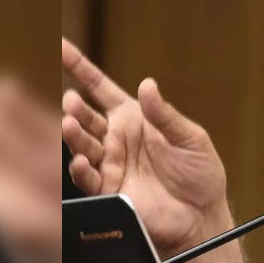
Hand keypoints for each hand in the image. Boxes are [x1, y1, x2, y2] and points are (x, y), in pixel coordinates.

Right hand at [61, 37, 232, 256]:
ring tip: (71, 123)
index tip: (61, 47)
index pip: (100, 87)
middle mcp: (116, 138)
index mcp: (134, 118)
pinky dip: (80, 168)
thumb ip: (166, 115)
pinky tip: (80, 161)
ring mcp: (109, 163)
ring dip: (73, 134)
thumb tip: (148, 86)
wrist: (202, 215)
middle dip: (75, 107)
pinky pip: (87, 178)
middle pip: (86, 116)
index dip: (80, 68)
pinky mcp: (108, 190)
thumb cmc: (200, 174)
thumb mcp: (190, 138)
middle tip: (71, 101)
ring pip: (81, 144)